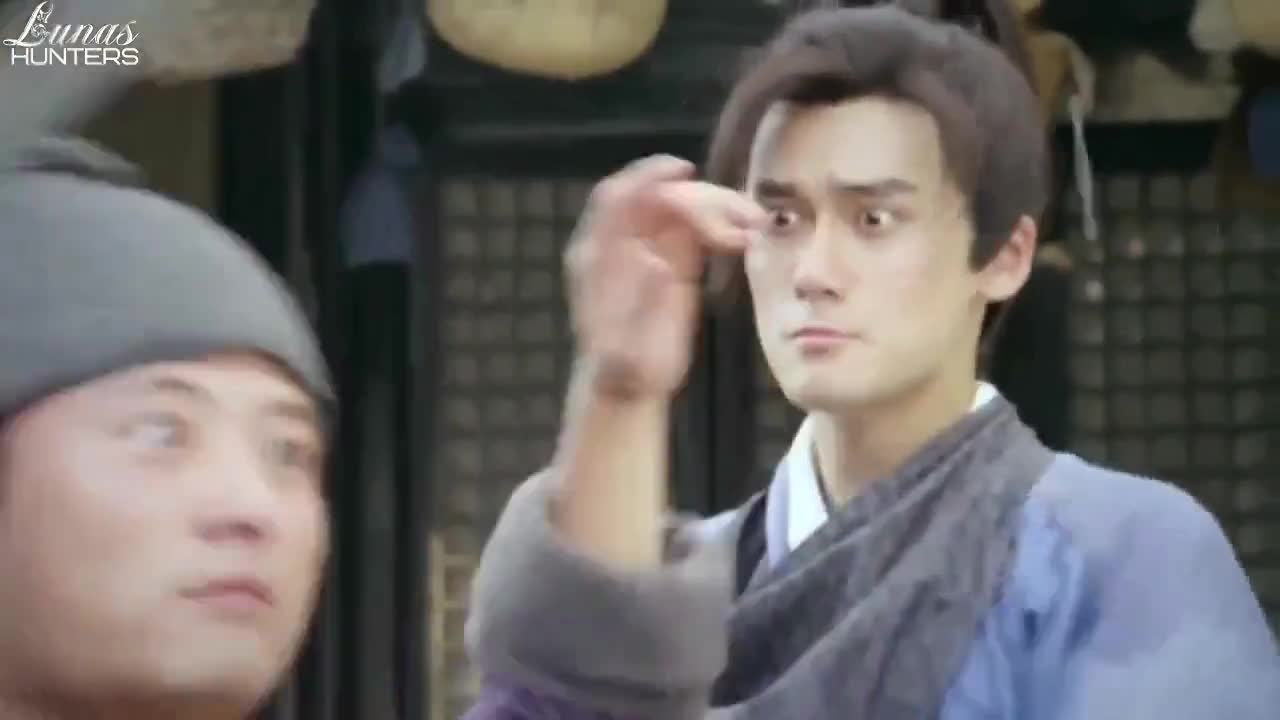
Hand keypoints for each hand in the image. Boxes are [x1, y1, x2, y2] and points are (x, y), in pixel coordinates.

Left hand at [565, 154, 764, 399]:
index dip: (647, 176)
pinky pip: (699, 229)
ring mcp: (651, 246)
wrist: (628, 386)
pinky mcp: (675, 259)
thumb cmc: (623, 370)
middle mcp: (623, 241)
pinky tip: (746, 238)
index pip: (618, 198)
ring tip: (755, 227)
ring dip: (721, 210)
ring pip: (685, 208)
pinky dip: (724, 228)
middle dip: (703, 199)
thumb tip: (658, 265)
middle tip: (745, 219)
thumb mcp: (626, 348)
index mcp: (599, 254)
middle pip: (661, 198)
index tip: (684, 171)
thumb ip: (640, 308)